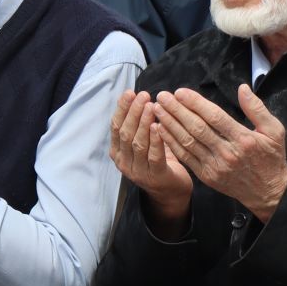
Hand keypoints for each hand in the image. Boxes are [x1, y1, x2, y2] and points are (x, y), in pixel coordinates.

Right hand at [108, 89, 193, 228]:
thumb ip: (138, 126)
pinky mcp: (155, 177)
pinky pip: (154, 156)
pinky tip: (159, 126)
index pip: (115, 127)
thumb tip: (138, 98)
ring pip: (137, 143)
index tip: (129, 93)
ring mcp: (138, 171)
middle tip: (143, 95)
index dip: (122, 109)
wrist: (171, 192)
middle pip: (125, 133)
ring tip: (151, 105)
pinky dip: (156, 140)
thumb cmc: (158, 162)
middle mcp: (123, 162)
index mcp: (118, 152)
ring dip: (144, 122)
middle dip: (133, 112)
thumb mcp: (143, 144)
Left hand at [153, 85, 286, 221]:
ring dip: (170, 124)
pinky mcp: (207, 176)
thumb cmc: (271, 158)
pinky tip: (161, 129)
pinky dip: (171, 142)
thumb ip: (257, 108)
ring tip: (157, 109)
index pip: (215, 117)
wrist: (267, 192)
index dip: (195, 103)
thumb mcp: (275, 130)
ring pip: (188, 142)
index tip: (180, 92)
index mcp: (244, 139)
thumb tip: (242, 88)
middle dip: (177, 110)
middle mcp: (227, 153)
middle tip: (162, 96)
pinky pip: (185, 157)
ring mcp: (215, 166)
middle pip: (197, 128)